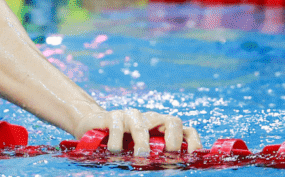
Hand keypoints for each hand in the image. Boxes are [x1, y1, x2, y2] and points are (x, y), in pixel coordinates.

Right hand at [75, 108, 201, 155]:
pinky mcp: (112, 116)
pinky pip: (117, 127)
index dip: (193, 143)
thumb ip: (156, 158)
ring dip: (143, 144)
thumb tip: (169, 169)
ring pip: (142, 126)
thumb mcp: (142, 152)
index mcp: (161, 127)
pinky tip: (114, 152)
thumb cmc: (122, 144)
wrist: (92, 126)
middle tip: (167, 157)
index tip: (192, 157)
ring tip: (140, 158)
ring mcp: (131, 115)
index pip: (185, 130)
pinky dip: (117, 143)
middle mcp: (150, 118)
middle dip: (172, 142)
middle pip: (172, 121)